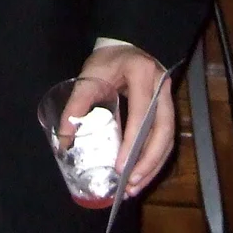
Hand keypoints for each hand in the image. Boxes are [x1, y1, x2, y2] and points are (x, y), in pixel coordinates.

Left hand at [78, 44, 174, 197]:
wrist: (125, 45)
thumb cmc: (106, 60)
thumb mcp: (89, 78)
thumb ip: (76, 107)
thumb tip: (64, 142)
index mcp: (141, 74)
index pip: (141, 114)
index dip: (132, 143)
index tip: (120, 167)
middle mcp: (161, 86)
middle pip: (162, 130)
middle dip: (147, 161)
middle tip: (129, 184)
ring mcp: (168, 97)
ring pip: (168, 137)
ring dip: (153, 165)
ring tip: (134, 187)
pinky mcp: (167, 108)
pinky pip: (166, 137)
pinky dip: (155, 159)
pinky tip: (141, 174)